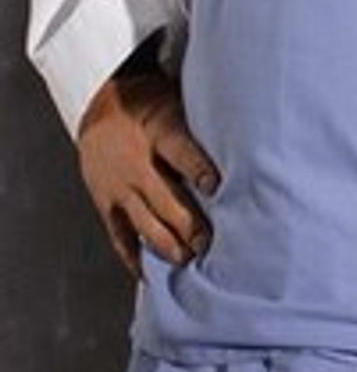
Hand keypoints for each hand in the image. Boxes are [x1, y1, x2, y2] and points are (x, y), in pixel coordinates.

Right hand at [77, 70, 219, 278]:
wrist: (97, 104)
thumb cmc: (148, 102)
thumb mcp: (175, 100)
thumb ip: (200, 123)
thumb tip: (245, 133)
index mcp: (159, 131)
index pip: (179, 151)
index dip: (197, 168)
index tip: (215, 185)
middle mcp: (137, 162)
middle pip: (163, 197)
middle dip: (186, 223)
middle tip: (206, 243)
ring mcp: (118, 186)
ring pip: (143, 222)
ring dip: (165, 244)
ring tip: (185, 259)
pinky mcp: (105, 202)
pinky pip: (119, 235)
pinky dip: (133, 255)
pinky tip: (148, 271)